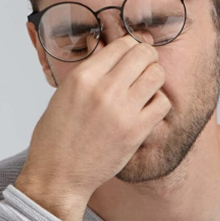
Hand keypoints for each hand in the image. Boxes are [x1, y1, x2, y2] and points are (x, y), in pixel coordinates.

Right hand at [15, 33, 170, 220]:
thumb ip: (89, 75)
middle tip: (144, 68)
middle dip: (147, 58)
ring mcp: (122, 110)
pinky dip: (159, 103)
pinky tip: (147, 110)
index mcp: (82, 77)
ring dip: (155, 79)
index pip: (121, 45)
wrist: (58, 175)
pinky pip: (162, 103)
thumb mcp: (64, 94)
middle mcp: (103, 89)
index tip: (134, 54)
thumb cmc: (56, 138)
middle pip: (143, 54)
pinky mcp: (136, 131)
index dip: (132, 46)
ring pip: (156, 75)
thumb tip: (112, 58)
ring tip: (146, 89)